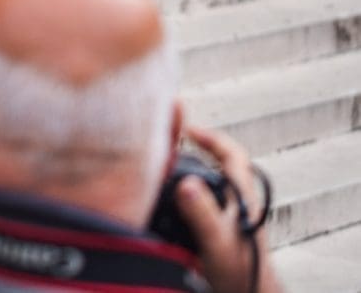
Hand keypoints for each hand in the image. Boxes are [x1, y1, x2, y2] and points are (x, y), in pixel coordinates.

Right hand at [176, 125, 281, 292]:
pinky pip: (200, 203)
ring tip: (163, 168)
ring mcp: (229, 217)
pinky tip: (167, 203)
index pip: (233, 155)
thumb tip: (185, 183)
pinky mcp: (219, 231)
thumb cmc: (241, 275)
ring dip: (188, 172)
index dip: (211, 138)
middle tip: (168, 144)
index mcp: (242, 198)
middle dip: (194, 151)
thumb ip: (201, 212)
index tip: (187, 130)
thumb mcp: (216, 240)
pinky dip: (183, 196)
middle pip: (219, 165)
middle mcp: (236, 203)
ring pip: (210, 184)